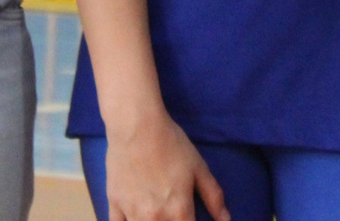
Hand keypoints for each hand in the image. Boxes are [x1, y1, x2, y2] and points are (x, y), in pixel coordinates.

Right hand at [105, 111, 227, 220]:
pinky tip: (135, 216)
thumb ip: (213, 197)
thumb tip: (226, 220)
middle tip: (174, 213)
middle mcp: (155, 219)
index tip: (189, 217)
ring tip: (158, 215)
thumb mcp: (199, 168)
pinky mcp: (114, 205)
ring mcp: (132, 214)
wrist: (137, 128)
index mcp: (179, 211)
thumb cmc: (172, 145)